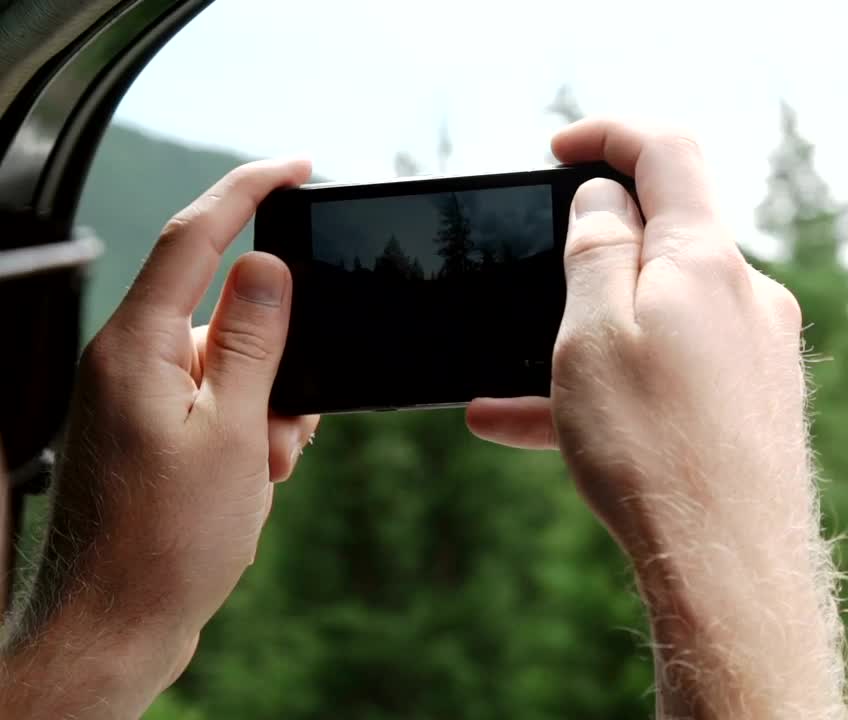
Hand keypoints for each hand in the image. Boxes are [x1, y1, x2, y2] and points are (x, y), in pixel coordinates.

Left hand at [0, 159, 318, 717]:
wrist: (116, 626)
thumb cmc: (169, 541)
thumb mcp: (235, 433)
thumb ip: (255, 342)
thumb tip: (268, 267)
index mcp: (138, 349)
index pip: (196, 237)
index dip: (250, 190)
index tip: (301, 166)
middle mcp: (129, 362)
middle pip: (226, 311)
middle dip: (280, 355)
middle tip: (289, 423)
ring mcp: (137, 398)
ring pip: (231, 364)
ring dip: (269, 405)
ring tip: (268, 467)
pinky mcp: (150, 431)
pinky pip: (217, 400)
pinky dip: (251, 427)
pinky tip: (257, 476)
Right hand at [467, 119, 847, 718]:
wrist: (730, 569)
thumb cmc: (653, 449)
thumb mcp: (594, 332)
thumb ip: (598, 248)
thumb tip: (606, 196)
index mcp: (709, 259)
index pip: (667, 151)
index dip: (608, 135)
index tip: (558, 151)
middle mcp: (747, 296)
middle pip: (665, 237)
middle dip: (590, 254)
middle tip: (531, 282)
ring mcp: (756, 353)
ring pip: (658, 319)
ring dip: (587, 338)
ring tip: (506, 390)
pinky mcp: (752, 404)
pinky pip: (673, 374)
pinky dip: (616, 385)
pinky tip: (536, 427)